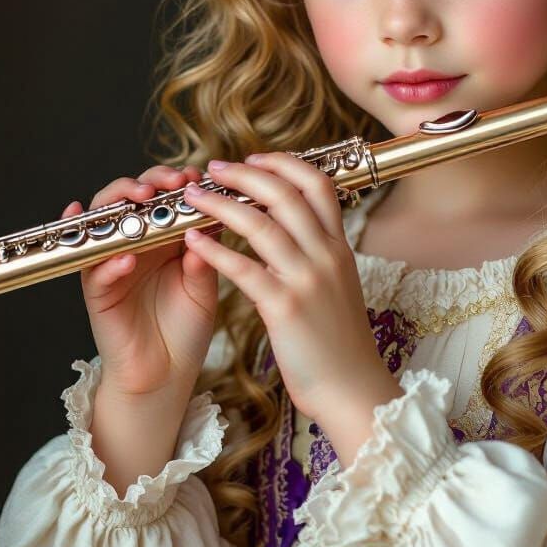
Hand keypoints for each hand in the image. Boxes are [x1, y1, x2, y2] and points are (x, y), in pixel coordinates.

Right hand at [66, 164, 219, 397]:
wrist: (167, 373)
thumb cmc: (186, 327)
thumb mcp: (205, 286)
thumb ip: (207, 256)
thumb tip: (212, 220)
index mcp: (164, 236)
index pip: (162, 195)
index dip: (176, 180)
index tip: (196, 174)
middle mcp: (134, 243)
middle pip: (128, 197)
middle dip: (147, 180)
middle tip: (170, 180)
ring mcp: (112, 264)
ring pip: (101, 222)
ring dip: (118, 204)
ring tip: (141, 198)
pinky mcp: (97, 293)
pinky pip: (96, 271)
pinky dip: (109, 261)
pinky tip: (127, 257)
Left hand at [181, 152, 390, 422]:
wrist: (353, 388)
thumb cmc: (340, 342)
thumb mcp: (339, 285)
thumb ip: (319, 254)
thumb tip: (294, 229)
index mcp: (340, 247)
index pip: (318, 184)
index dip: (284, 164)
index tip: (254, 158)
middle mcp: (326, 255)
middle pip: (286, 194)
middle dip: (246, 174)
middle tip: (215, 168)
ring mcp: (307, 280)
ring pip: (262, 224)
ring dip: (222, 204)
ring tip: (194, 196)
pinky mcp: (284, 308)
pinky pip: (244, 269)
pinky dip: (215, 251)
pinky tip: (193, 242)